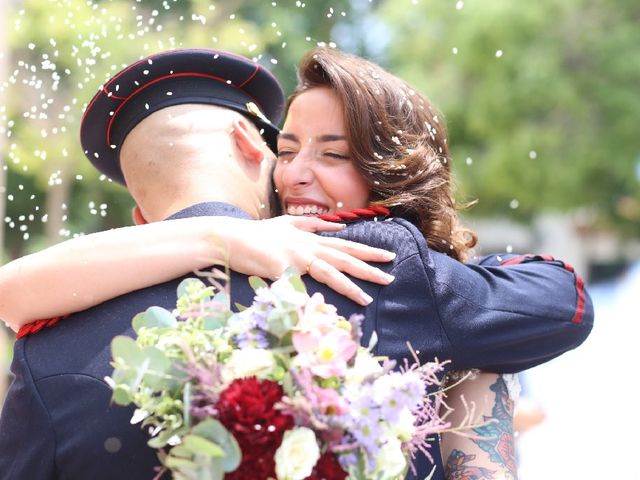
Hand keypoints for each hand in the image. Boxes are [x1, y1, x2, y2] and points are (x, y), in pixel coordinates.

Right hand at [218, 216, 395, 305]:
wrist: (228, 237)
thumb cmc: (256, 235)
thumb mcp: (287, 224)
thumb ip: (313, 225)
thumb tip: (339, 226)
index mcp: (310, 240)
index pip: (345, 245)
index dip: (367, 252)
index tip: (388, 257)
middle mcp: (307, 247)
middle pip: (344, 257)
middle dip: (369, 268)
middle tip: (391, 277)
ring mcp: (294, 257)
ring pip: (328, 271)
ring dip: (350, 285)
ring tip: (368, 297)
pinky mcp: (279, 267)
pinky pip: (297, 288)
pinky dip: (308, 299)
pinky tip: (319, 311)